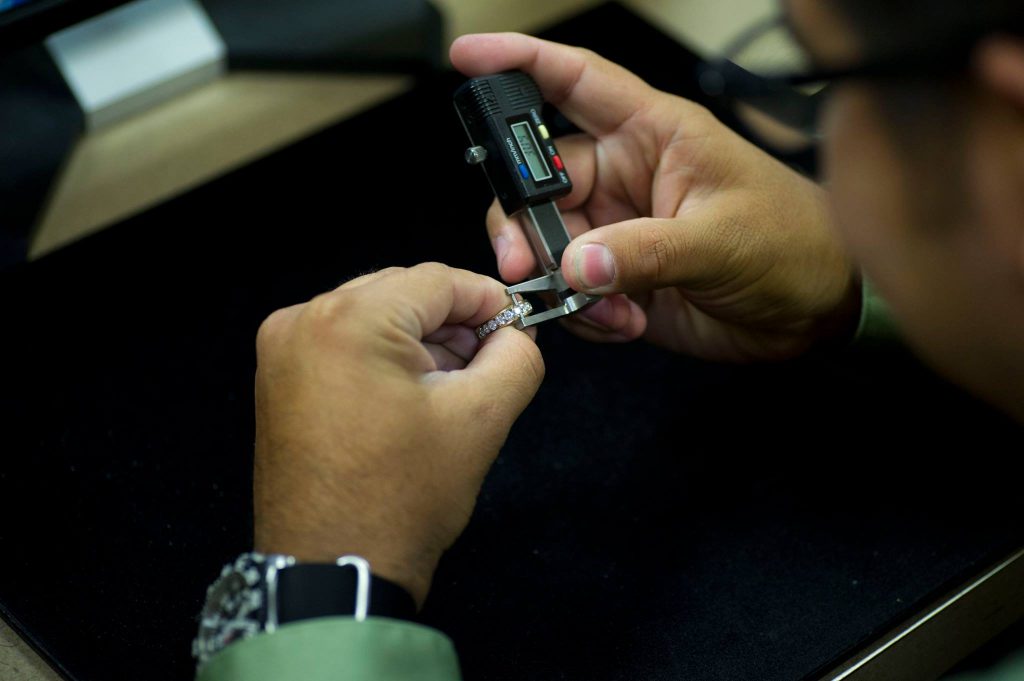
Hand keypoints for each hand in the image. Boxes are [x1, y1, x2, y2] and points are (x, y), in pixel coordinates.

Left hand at [253, 263, 543, 606]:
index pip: (437, 280)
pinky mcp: (277, 377)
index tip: (517, 329)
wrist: (333, 569)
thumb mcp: (481, 419)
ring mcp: (281, 349)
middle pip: (401, 293)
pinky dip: (382, 358)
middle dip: (452, 324)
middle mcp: (302, 320)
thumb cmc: (401, 498)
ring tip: (449, 390)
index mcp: (348, 320)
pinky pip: (344, 342)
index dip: (488, 301)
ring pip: (374, 316)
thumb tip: (516, 334)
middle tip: (487, 365)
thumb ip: (516, 358)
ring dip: (418, 342)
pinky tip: (409, 398)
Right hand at [450, 34, 860, 361]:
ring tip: (606, 304)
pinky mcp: (619, 277)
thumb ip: (645, 251)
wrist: (817, 312)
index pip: (577, 81)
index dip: (520, 61)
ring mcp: (618, 228)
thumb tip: (577, 263)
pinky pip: (569, 288)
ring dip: (558, 280)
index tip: (467, 56)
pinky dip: (581, 311)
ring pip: (547, 243)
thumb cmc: (795, 244)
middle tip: (525, 263)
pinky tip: (623, 319)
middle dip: (521, 223)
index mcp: (654, 134)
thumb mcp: (721, 239)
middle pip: (538, 181)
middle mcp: (626, 176)